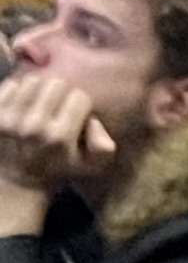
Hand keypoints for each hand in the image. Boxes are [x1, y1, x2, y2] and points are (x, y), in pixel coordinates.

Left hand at [0, 70, 113, 193]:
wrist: (15, 181)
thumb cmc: (57, 169)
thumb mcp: (89, 166)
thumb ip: (103, 146)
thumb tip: (94, 121)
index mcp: (59, 137)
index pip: (80, 97)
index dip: (81, 105)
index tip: (76, 116)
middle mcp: (33, 126)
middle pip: (56, 84)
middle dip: (60, 94)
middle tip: (57, 107)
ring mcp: (9, 119)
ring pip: (33, 81)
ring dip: (39, 91)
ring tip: (39, 105)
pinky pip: (11, 85)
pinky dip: (18, 90)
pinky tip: (22, 104)